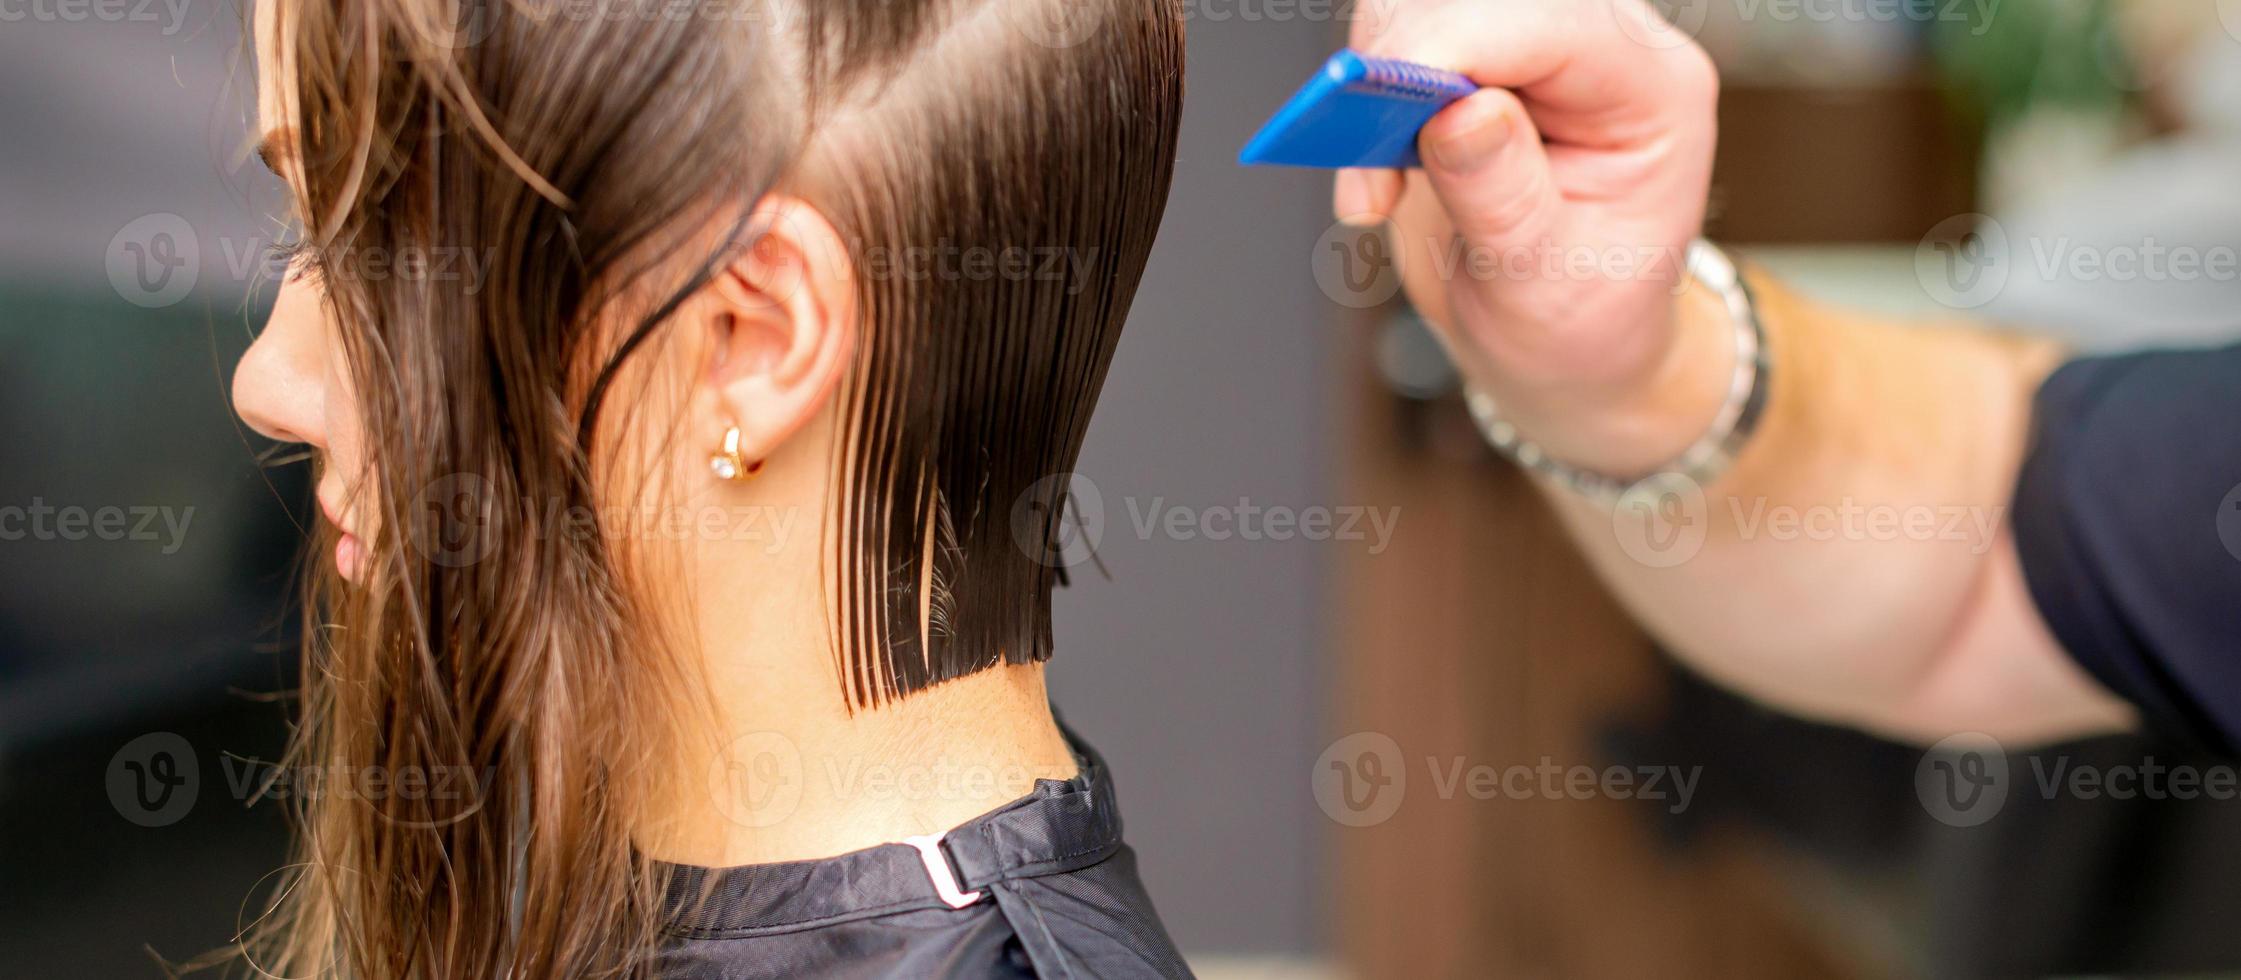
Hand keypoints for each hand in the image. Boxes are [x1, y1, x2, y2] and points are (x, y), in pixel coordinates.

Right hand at [1335, 0, 1725, 474]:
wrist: (1564, 345)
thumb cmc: (1578, 321)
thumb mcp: (1544, 286)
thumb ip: (1505, 197)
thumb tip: (1461, 112)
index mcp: (1651, 92)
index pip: (1553, 24)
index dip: (1453, 46)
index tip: (1374, 99)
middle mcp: (1600, 48)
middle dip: (1405, 62)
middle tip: (1370, 164)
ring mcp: (1536, 46)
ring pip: (1428, 3)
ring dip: (1377, 76)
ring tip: (1377, 184)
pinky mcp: (1476, 56)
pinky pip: (1401, 29)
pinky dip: (1367, 87)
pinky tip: (1377, 165)